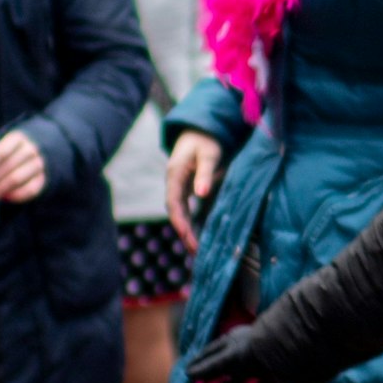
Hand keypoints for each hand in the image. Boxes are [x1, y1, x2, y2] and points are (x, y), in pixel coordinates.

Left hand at [0, 130, 45, 203]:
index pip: (1, 151)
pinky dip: (16, 196)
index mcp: (16, 139)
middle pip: (7, 167)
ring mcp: (38, 165)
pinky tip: (4, 199)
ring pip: (17, 179)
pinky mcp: (43, 179)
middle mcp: (30, 150)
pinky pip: (30, 190)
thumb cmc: (9, 150)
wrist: (38, 150)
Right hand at [166, 130, 223, 252]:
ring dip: (187, 231)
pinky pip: (187, 209)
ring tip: (197, 250)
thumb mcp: (208, 154)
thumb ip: (205, 173)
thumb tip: (201, 194)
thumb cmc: (205, 140)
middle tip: (195, 251)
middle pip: (176, 212)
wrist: (200, 130)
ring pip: (181, 213)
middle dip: (184, 232)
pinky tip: (199, 235)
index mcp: (175, 174)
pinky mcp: (187, 190)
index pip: (173, 202)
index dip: (179, 221)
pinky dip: (192, 223)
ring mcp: (180, 187)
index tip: (186, 236)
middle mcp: (174, 183)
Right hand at [185, 325, 274, 382]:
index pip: (212, 350)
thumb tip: (187, 374)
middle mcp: (247, 348)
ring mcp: (263, 360)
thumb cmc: (255, 352)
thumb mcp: (228, 360)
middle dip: (216, 370)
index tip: (188, 369)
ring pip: (245, 372)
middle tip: (205, 381)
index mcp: (234, 340)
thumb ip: (209, 368)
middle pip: (227, 360)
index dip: (200, 360)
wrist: (292, 351)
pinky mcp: (277, 373)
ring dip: (235, 381)